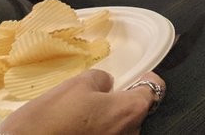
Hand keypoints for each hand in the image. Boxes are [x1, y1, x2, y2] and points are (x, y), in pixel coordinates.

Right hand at [1, 69, 163, 134]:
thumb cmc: (50, 119)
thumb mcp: (76, 85)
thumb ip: (101, 80)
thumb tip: (107, 85)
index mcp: (130, 110)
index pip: (153, 88)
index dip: (145, 78)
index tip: (136, 75)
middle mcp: (131, 132)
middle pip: (135, 111)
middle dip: (120, 102)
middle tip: (97, 96)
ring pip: (119, 128)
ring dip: (106, 120)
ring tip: (79, 116)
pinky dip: (95, 133)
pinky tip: (75, 129)